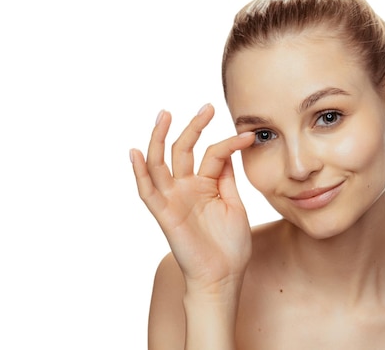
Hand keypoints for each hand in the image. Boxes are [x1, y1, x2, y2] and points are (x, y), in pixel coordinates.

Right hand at [130, 105, 254, 291]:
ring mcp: (174, 199)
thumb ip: (226, 178)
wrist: (224, 276)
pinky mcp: (165, 214)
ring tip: (165, 115)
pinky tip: (136, 153)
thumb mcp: (233, 204)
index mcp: (205, 185)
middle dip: (193, 127)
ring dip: (160, 139)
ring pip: (161, 163)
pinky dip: (140, 173)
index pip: (213, 154)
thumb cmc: (230, 245)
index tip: (249, 134)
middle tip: (206, 108)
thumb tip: (228, 151)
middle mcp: (187, 188)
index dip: (229, 142)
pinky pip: (147, 192)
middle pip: (184, 150)